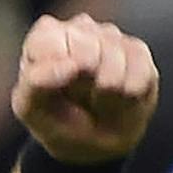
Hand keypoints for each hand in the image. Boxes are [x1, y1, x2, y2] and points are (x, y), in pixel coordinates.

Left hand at [11, 14, 158, 163]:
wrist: (91, 143)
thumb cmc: (55, 119)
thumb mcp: (31, 107)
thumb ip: (36, 82)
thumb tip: (73, 64)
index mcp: (45, 37)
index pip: (49, 37)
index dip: (56, 67)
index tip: (56, 91)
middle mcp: (79, 29)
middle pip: (87, 46)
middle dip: (84, 81)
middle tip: (79, 98)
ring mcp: (111, 38)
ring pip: (116, 57)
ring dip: (107, 91)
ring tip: (98, 101)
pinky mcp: (137, 51)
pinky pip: (140, 70)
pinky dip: (129, 94)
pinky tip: (119, 98)